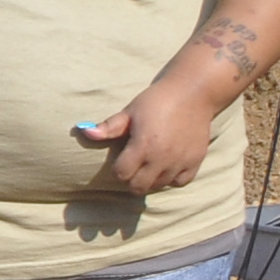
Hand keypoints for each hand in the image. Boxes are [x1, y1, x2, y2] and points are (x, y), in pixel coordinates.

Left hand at [76, 75, 220, 195]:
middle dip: (131, 179)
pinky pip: (180, 182)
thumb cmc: (157, 100)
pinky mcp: (196, 160)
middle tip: (133, 167)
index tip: (122, 159)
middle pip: (138, 186)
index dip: (118, 169)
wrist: (193, 92)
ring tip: (149, 165)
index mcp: (143, 145)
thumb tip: (84, 132)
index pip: (122, 174)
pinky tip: (167, 167)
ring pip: (158, 185)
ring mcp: (180, 160)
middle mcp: (162, 157)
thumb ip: (109, 127)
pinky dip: (172, 179)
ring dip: (151, 179)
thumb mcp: (130, 111)